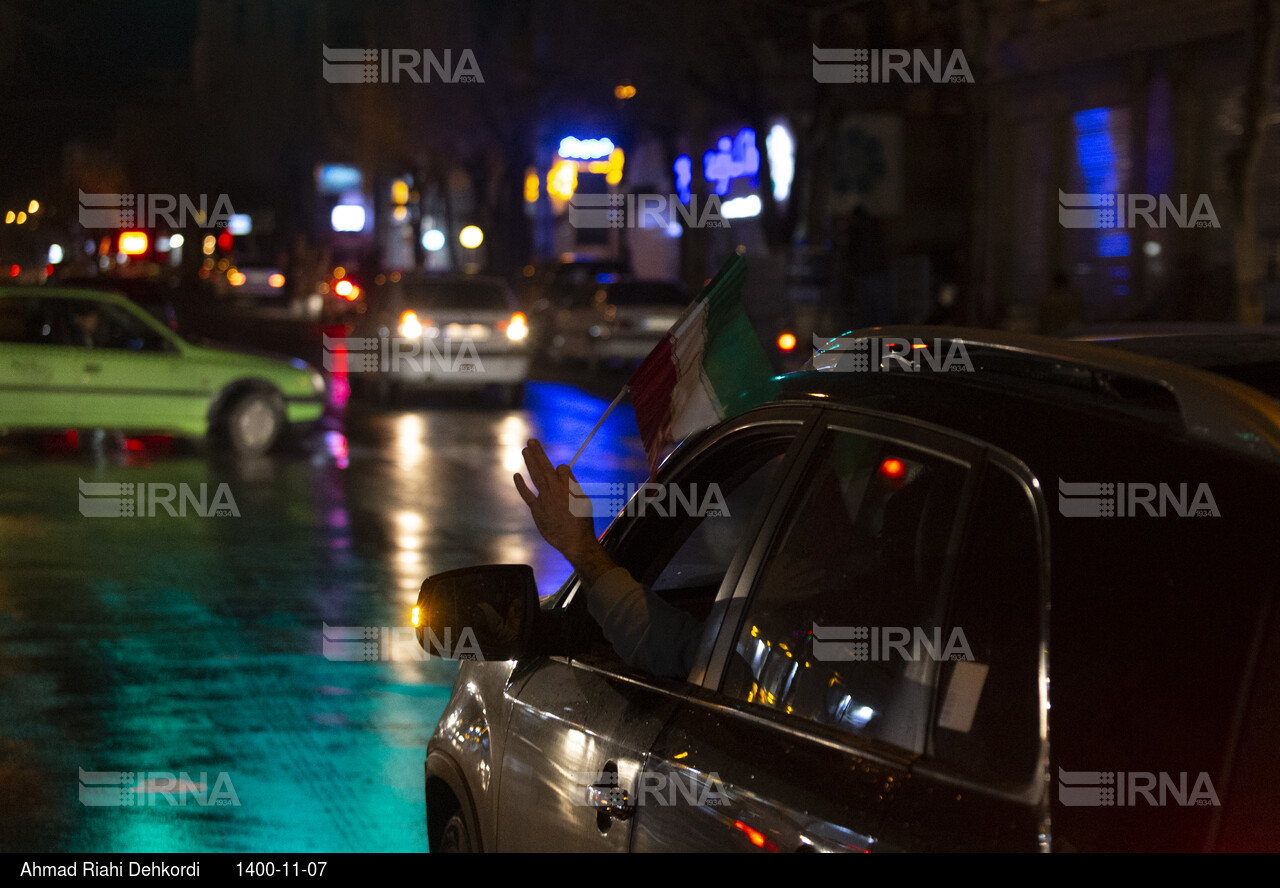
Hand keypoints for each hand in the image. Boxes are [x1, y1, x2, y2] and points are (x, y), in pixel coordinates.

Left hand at [514, 439, 616, 583]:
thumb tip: (566, 474)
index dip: (563, 469)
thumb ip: (573, 486)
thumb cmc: (582, 522)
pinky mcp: (537, 510)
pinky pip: (527, 494)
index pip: (562, 468)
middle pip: (544, 466)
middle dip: (538, 452)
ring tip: (525, 450)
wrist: (574, 541)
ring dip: (530, 461)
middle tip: (531, 440)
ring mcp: (544, 499)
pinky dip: (521, 485)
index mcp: (568, 487)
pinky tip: (516, 475)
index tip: (564, 476)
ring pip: (535, 476)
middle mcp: (554, 490)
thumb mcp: (584, 501)